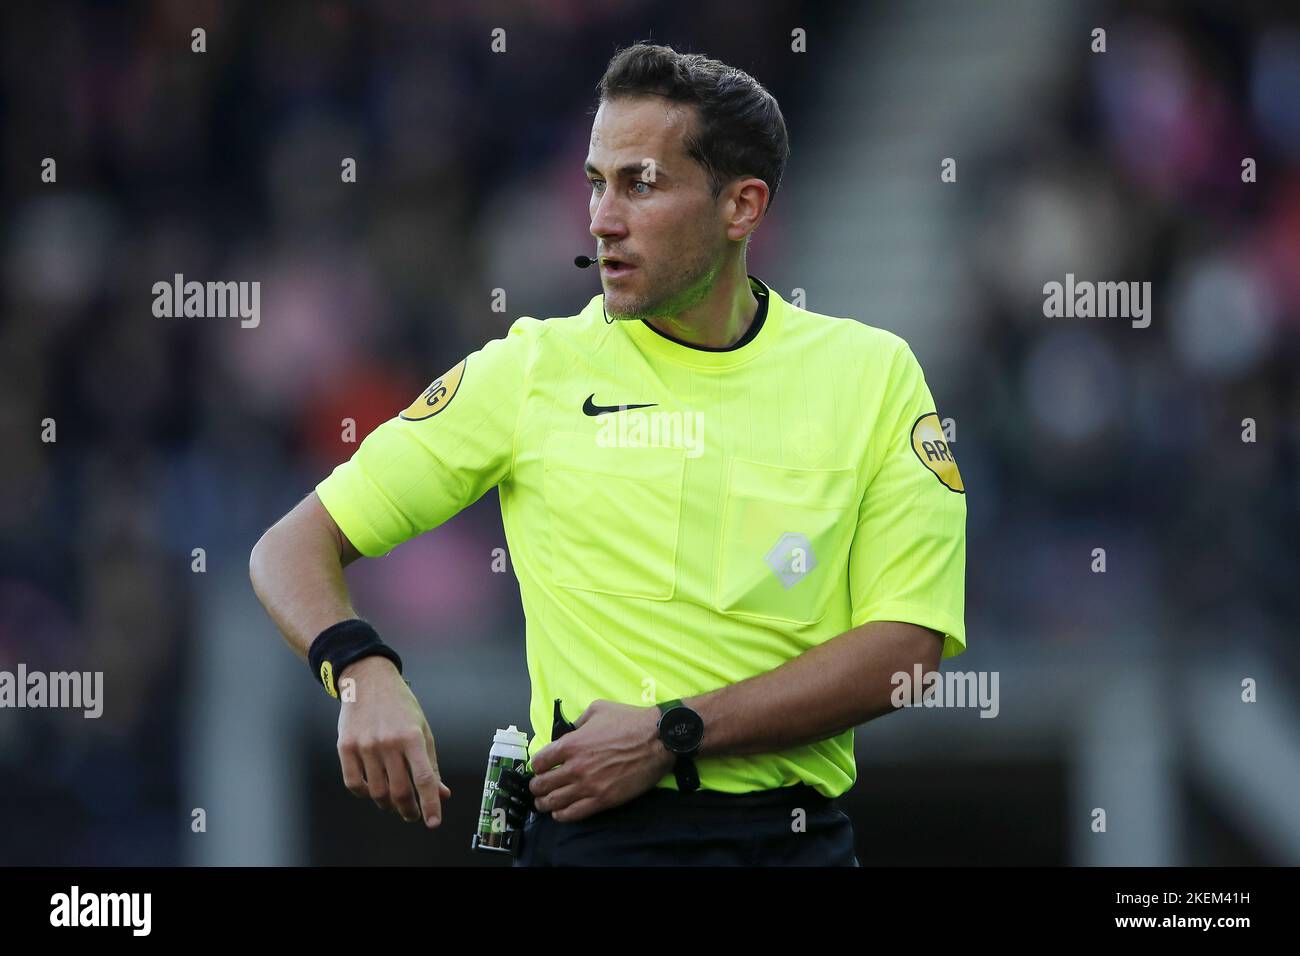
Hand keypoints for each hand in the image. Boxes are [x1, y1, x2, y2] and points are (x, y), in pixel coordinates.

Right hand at [335, 656, 451, 827]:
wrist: (369, 680)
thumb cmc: (401, 707)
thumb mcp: (423, 730)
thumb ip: (431, 764)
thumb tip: (441, 794)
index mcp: (412, 737)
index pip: (424, 779)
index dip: (431, 804)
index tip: (433, 822)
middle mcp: (388, 742)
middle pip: (400, 790)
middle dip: (409, 810)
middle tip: (412, 815)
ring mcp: (365, 745)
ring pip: (377, 791)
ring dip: (387, 805)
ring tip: (394, 803)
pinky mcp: (345, 747)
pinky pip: (353, 783)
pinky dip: (364, 794)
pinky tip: (372, 791)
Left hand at [528, 699, 675, 822]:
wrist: (658, 740)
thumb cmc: (630, 722)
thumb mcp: (598, 709)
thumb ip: (579, 721)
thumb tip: (572, 730)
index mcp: (571, 744)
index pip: (540, 761)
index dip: (537, 765)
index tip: (540, 767)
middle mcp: (575, 767)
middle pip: (542, 784)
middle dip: (537, 786)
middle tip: (538, 787)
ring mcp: (588, 786)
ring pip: (554, 802)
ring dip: (545, 803)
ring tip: (545, 803)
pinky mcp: (602, 800)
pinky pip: (573, 814)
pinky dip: (562, 815)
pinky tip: (560, 813)